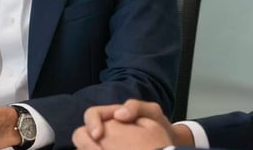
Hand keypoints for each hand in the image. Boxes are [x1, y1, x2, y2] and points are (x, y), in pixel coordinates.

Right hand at [73, 99, 193, 148]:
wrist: (169, 143)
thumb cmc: (159, 126)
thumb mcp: (152, 112)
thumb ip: (136, 107)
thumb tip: (118, 114)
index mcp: (112, 115)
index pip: (92, 115)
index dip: (91, 124)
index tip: (98, 135)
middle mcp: (106, 129)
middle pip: (82, 134)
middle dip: (86, 143)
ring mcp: (106, 143)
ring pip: (86, 147)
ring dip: (89, 149)